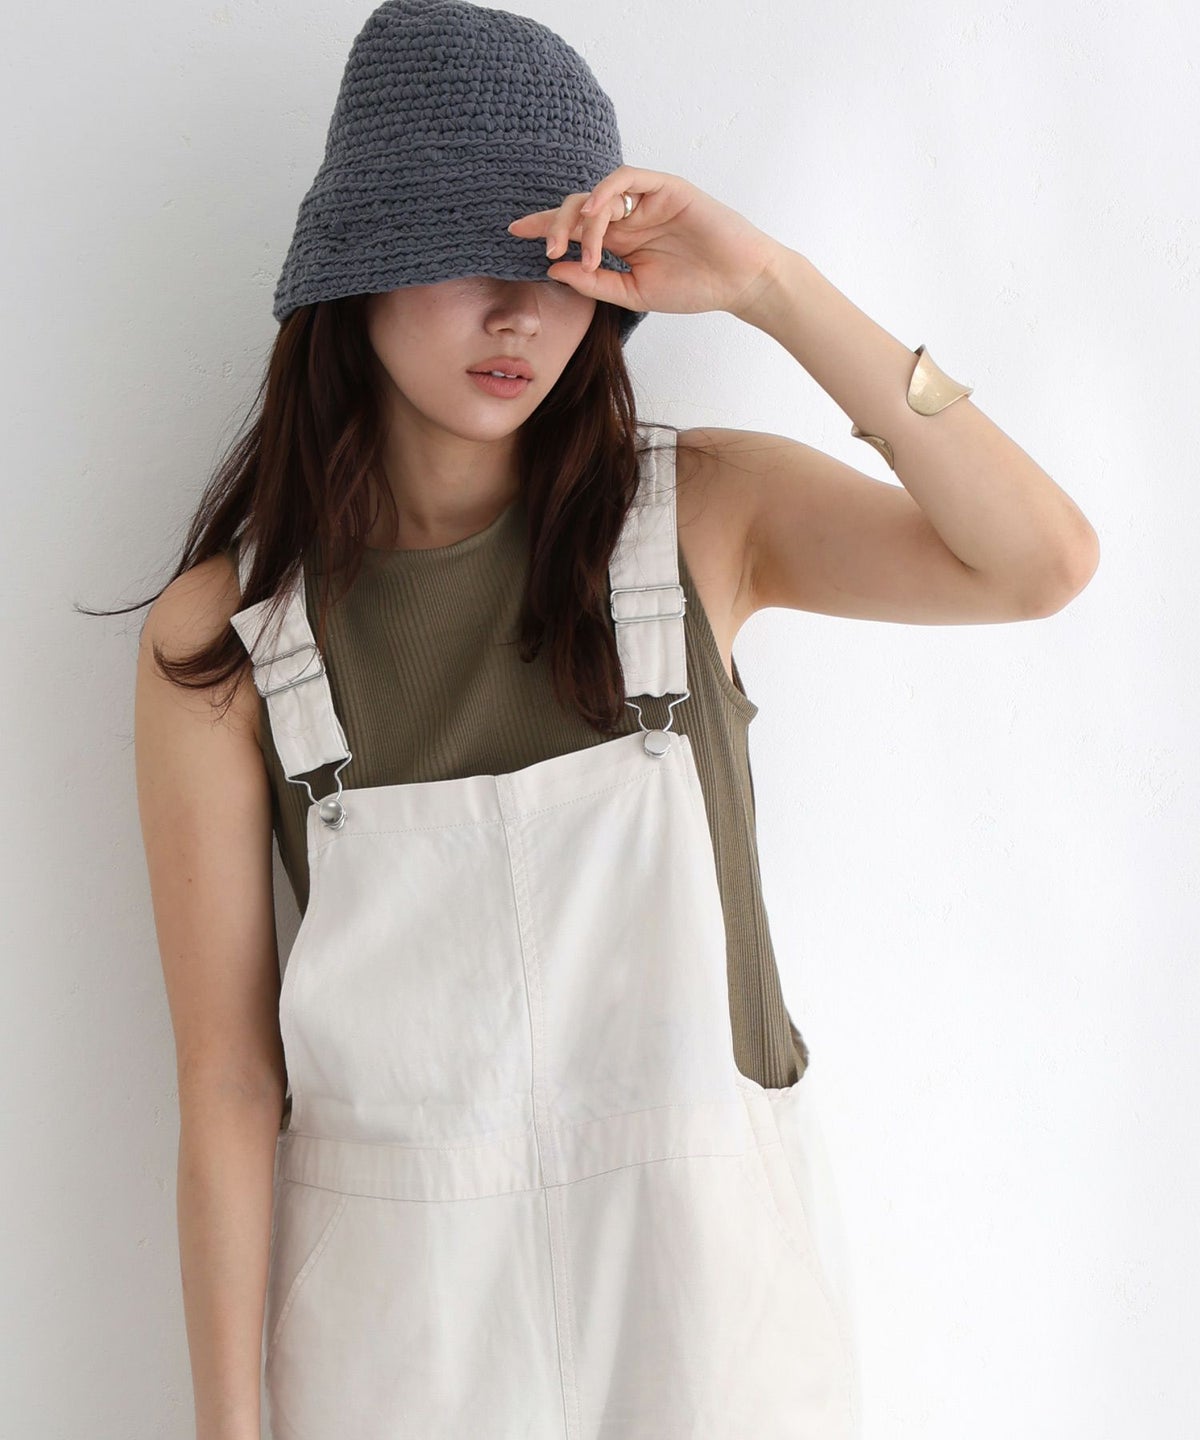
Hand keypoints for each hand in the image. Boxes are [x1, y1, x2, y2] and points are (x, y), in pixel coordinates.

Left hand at [505, 165, 783, 321]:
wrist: (738, 282)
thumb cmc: (693, 288)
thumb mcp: (633, 294)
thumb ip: (595, 283)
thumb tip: (553, 270)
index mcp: (620, 240)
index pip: (574, 228)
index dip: (544, 226)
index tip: (513, 233)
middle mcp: (629, 216)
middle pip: (577, 207)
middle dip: (554, 225)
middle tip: (547, 250)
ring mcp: (645, 199)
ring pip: (597, 195)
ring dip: (579, 220)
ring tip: (572, 247)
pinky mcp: (664, 187)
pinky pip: (625, 179)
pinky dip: (603, 192)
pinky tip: (592, 214)